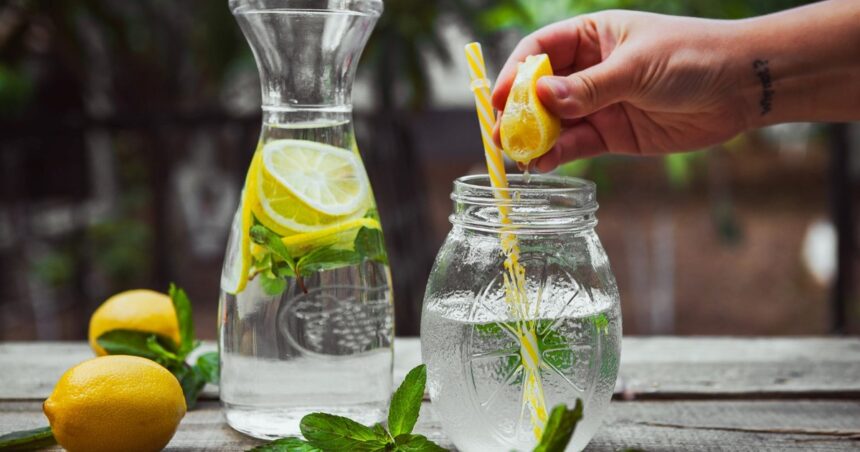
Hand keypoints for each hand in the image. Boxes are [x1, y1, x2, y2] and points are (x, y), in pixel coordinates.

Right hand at [492, 11, 753, 171]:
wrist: (740, 87)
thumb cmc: (692, 57)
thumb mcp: (636, 67)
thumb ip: (589, 87)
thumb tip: (540, 96)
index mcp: (591, 37)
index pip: (539, 50)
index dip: (514, 72)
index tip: (497, 98)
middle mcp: (588, 70)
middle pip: (539, 90)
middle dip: (517, 111)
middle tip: (501, 133)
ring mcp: (598, 104)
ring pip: (554, 122)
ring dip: (533, 138)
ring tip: (517, 154)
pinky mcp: (612, 135)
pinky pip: (575, 146)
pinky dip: (556, 155)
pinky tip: (541, 164)